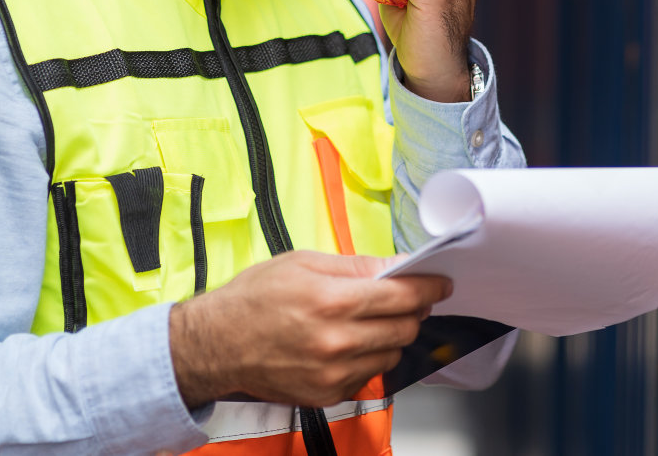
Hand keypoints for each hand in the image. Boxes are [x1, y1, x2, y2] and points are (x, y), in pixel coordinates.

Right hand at [169, 251, 451, 407]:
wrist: (216, 344)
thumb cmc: (254, 298)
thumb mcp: (303, 263)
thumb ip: (354, 266)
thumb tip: (395, 265)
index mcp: (332, 300)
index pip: (402, 296)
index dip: (429, 287)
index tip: (441, 283)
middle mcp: (337, 341)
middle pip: (404, 328)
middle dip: (412, 311)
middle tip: (404, 299)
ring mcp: (333, 373)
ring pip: (391, 355)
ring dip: (391, 336)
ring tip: (369, 322)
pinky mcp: (327, 395)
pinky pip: (368, 377)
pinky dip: (367, 359)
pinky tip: (346, 344)